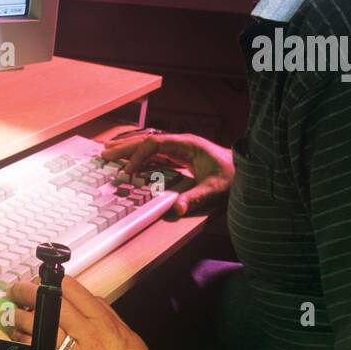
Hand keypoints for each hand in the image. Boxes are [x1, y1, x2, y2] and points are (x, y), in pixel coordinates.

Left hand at [3, 275, 157, 349]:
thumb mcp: (123, 331)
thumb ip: (103, 312)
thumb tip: (86, 297)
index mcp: (102, 320)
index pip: (71, 289)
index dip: (51, 280)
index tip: (40, 278)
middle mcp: (86, 332)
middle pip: (50, 302)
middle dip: (27, 292)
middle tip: (16, 290)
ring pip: (38, 324)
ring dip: (21, 317)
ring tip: (15, 315)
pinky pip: (36, 349)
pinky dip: (24, 341)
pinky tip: (20, 338)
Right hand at [101, 128, 234, 218]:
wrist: (247, 170)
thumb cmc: (233, 177)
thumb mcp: (215, 189)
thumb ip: (195, 198)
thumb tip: (176, 209)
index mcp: (187, 144)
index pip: (155, 144)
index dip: (138, 156)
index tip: (127, 172)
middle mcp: (180, 143)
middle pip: (146, 140)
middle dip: (124, 147)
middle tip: (103, 154)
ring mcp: (179, 148)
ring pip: (148, 145)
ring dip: (128, 148)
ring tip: (107, 152)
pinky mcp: (179, 156)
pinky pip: (153, 153)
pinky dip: (138, 156)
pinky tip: (128, 161)